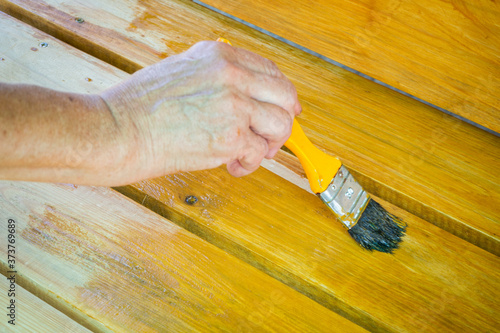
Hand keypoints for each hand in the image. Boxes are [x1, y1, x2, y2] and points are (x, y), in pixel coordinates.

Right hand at [101, 41, 300, 180]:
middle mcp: (232, 75)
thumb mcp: (181, 72)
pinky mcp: (232, 137)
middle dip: (283, 119)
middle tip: (271, 136)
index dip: (281, 93)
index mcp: (219, 56)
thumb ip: (216, 78)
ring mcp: (234, 105)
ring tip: (251, 152)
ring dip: (270, 143)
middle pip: (285, 95)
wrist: (117, 131)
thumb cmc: (139, 107)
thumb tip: (243, 96)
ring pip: (281, 125)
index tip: (283, 107)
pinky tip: (232, 165)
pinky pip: (259, 153)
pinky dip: (250, 164)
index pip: (270, 70)